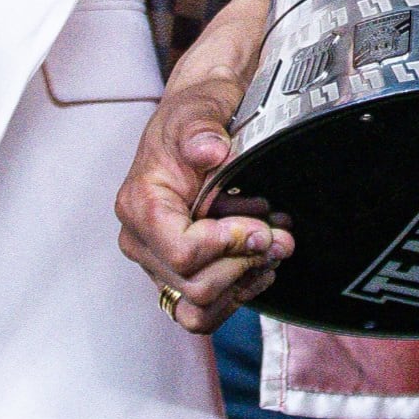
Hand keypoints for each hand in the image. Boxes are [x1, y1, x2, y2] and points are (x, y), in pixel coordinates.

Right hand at [114, 4, 294, 333]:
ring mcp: (158, 262)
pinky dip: (237, 293)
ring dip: (242, 285)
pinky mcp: (177, 274)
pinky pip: (203, 310)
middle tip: (278, 236)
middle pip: (194, 286)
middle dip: (244, 264)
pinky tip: (260, 263)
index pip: (183, 253)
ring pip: (198, 309)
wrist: (200, 119)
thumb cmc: (196, 113)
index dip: (229, 245)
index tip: (261, 226)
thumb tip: (210, 151)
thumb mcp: (200, 108)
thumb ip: (202, 129)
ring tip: (270, 251)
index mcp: (141, 205)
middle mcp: (142, 240)